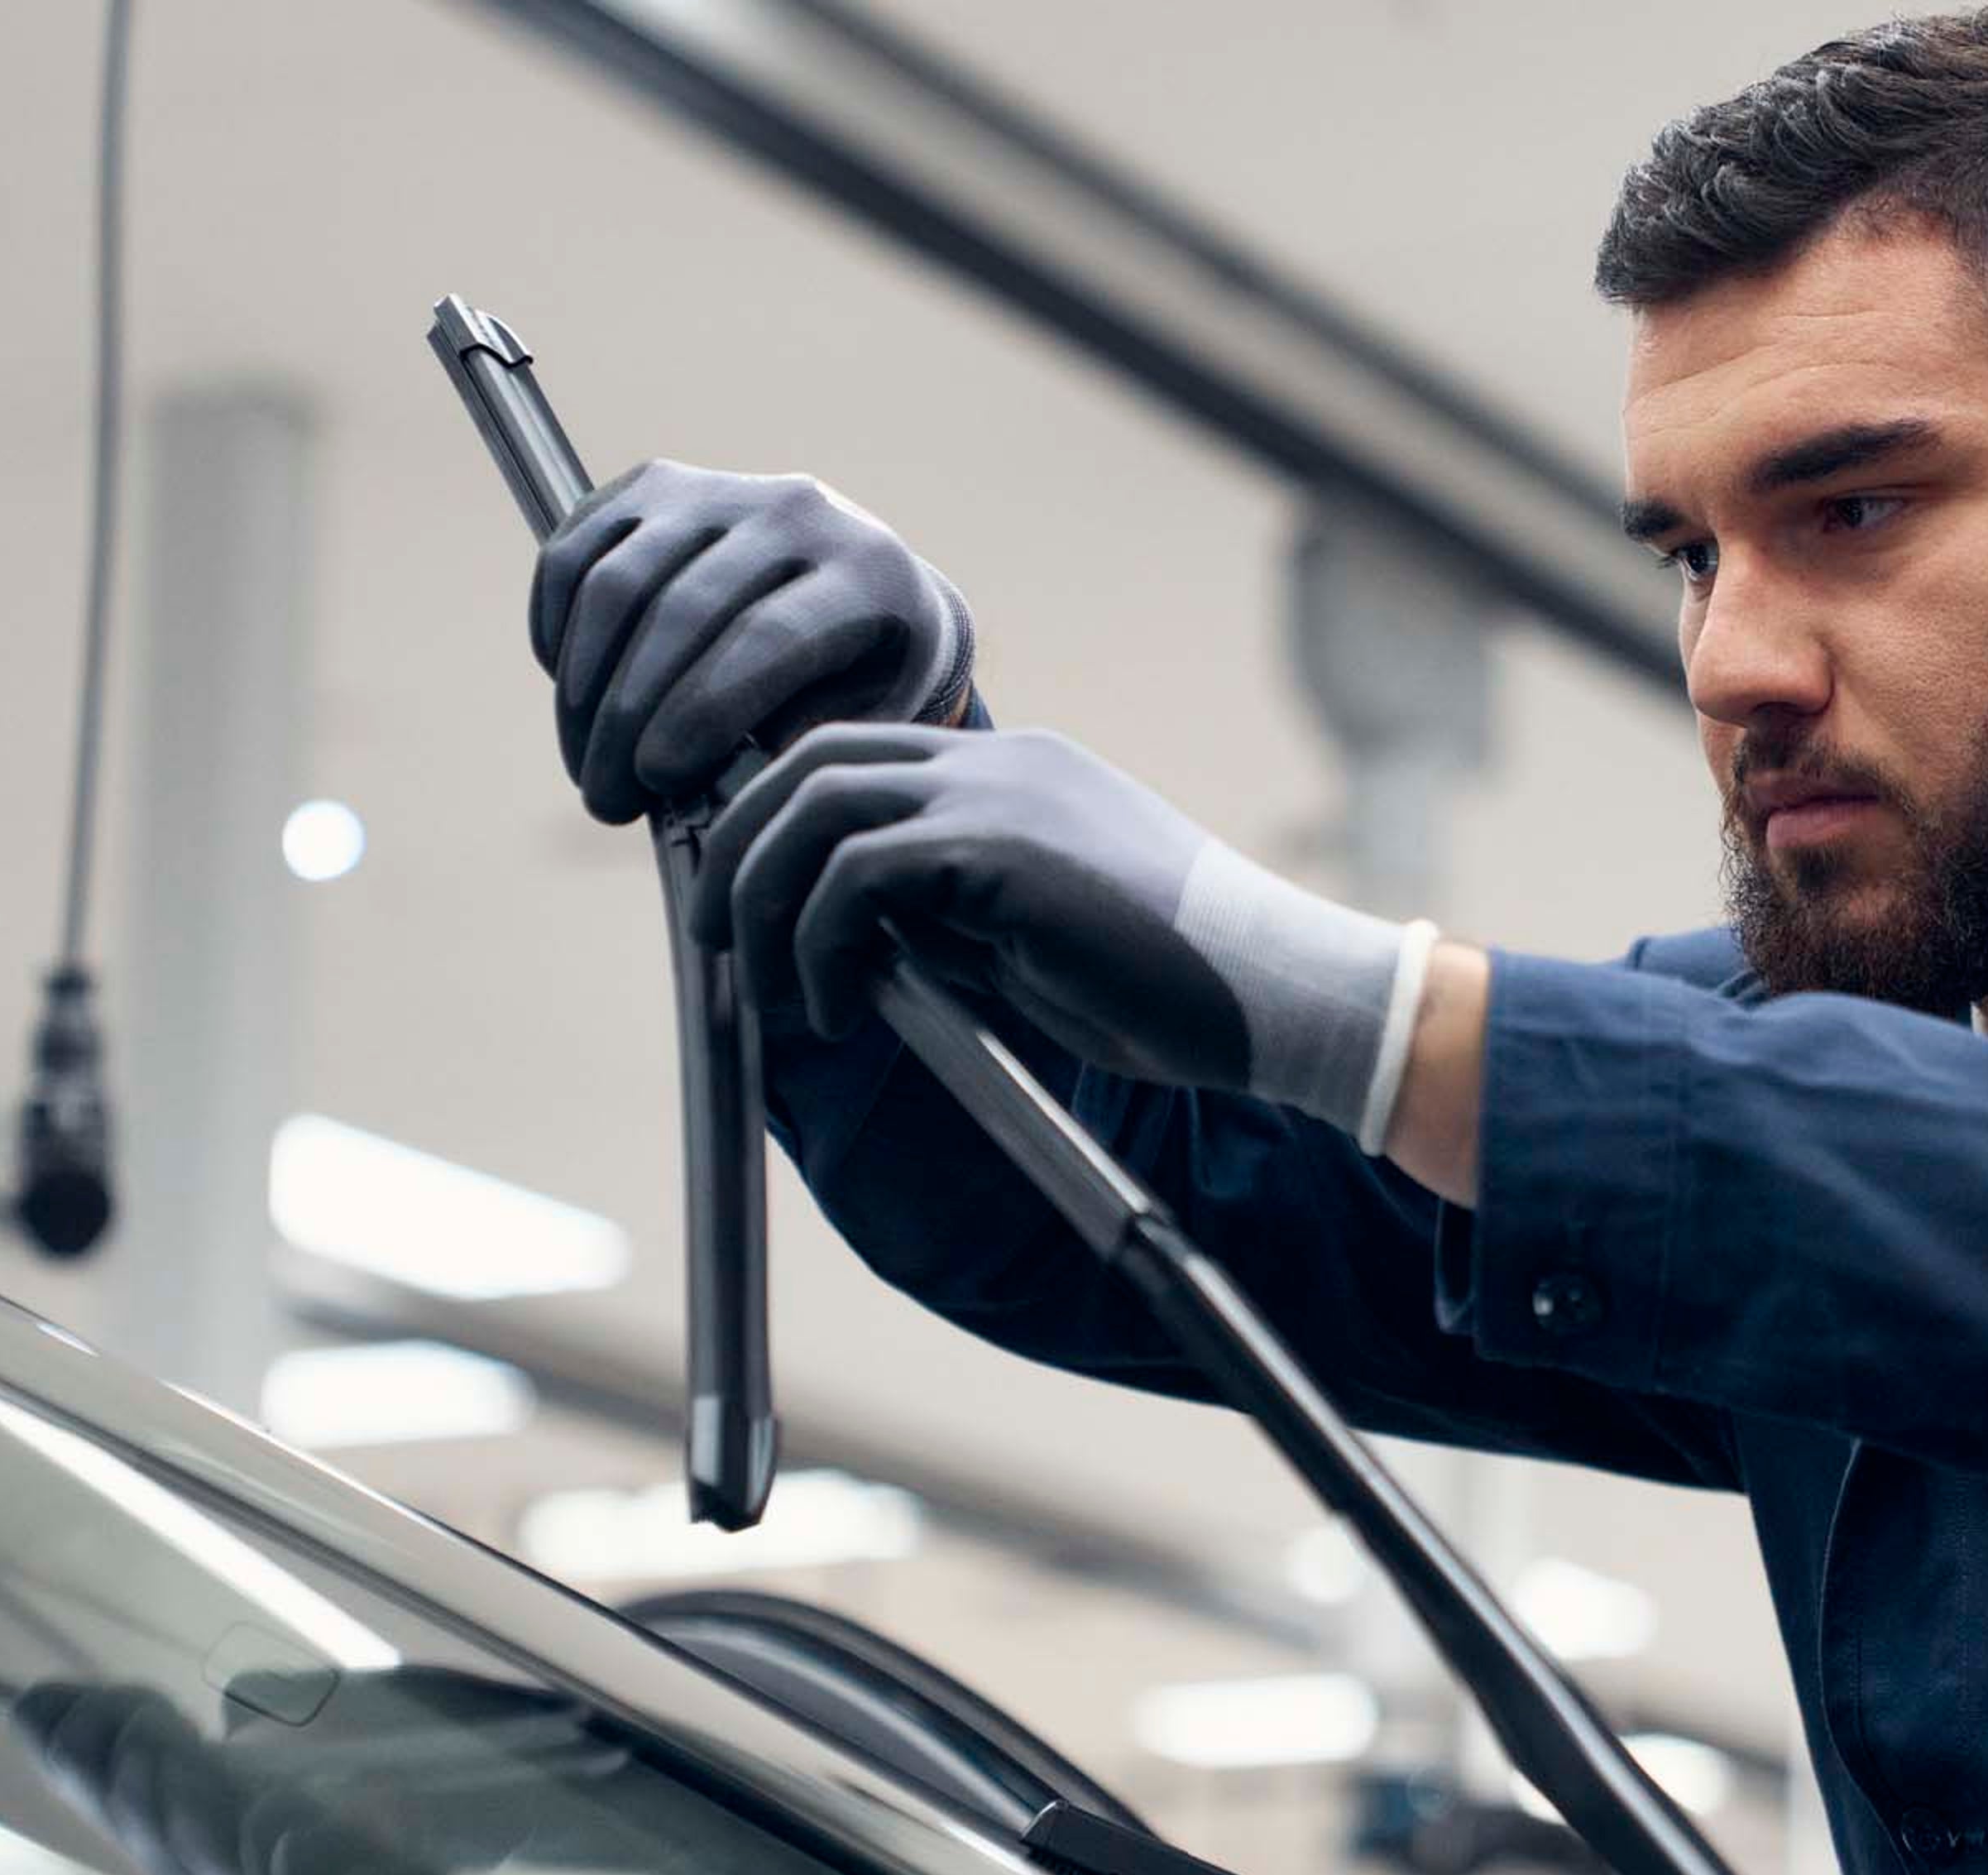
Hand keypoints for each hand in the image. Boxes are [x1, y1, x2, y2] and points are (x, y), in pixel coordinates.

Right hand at [529, 459, 974, 824]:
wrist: (859, 585)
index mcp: (866, 572)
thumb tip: (707, 793)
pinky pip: (576, 553)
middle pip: (682, 612)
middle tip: (607, 799)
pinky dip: (556, 629)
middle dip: (629, 720)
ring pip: (618, 583)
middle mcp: (796, 511)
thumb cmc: (860, 678)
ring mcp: (719, 489)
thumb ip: (795, 750)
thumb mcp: (862, 720)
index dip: (699, 712)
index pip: (766, 637)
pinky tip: (571, 692)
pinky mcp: (653, 485)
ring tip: (585, 764)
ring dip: (584, 689)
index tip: (657, 779)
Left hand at [693, 722, 1433, 1145]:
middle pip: (811, 755)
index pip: (856, 751)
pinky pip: (856, 872)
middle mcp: (1000, 760)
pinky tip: (834, 1009)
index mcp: (1013, 772)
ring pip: (815, 801)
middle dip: (739, 842)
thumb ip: (950, 922)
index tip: (740, 887)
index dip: (777, 810)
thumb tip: (857, 946)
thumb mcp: (1035, 942)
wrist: (1276, 991)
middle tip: (711, 932)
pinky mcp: (1001, 850)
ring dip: (761, 896)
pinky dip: (816, 940)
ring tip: (759, 984)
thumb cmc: (1174, 988)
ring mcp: (1001, 794)